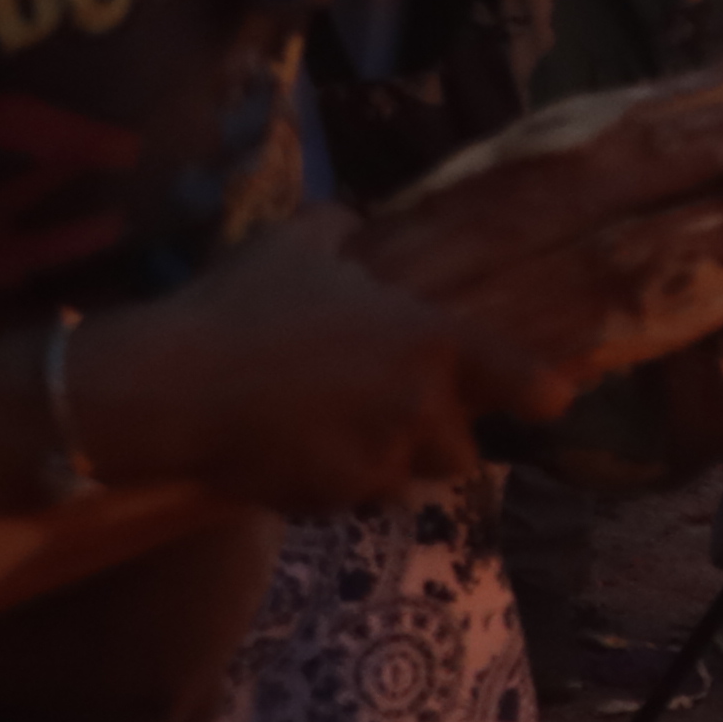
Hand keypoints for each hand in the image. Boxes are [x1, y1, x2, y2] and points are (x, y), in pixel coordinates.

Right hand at [75, 209, 565, 513]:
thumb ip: (341, 229)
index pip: (521, 379)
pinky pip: (347, 501)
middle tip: (398, 418)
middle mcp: (420, 409)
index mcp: (431, 343)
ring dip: (387, 469)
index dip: (542, 392)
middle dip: (437, 441)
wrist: (168, 387)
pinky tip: (294, 458)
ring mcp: (376, 462)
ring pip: (406, 483)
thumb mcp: (297, 243)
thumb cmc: (240, 305)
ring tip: (344, 441)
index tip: (554, 399)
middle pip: (463, 451)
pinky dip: (331, 488)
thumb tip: (353, 219)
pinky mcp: (329, 500)